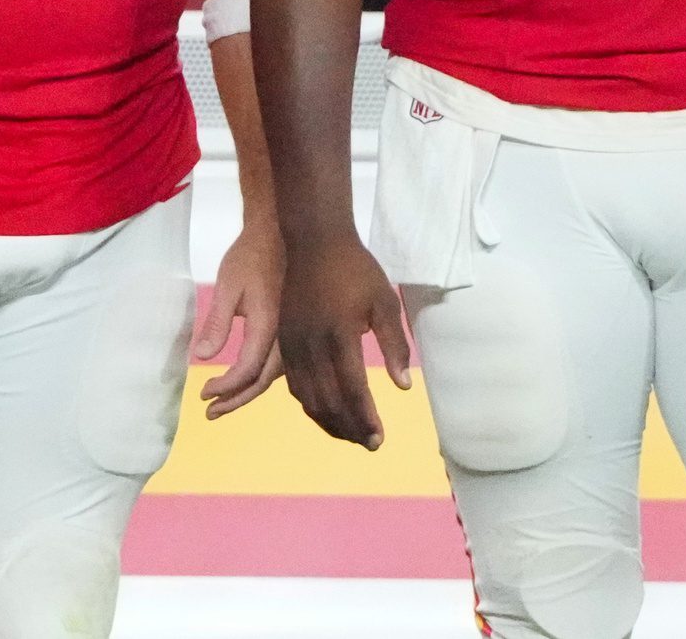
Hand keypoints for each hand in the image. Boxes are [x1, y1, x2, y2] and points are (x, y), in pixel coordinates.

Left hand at [195, 218, 282, 418]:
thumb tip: (202, 358)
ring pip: (274, 376)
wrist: (282, 232)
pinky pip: (281, 364)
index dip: (226, 388)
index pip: (248, 370)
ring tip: (223, 403)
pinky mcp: (294, 330)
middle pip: (263, 380)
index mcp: (270, 326)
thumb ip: (216, 322)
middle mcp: (287, 336)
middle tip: (210, 412)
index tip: (203, 394)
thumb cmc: (251, 255)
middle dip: (235, 399)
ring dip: (248, 391)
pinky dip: (262, 378)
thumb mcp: (228, 285)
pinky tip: (248, 382)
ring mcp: (294, 334)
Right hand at [276, 233, 410, 447]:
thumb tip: (402, 386)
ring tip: (349, 434)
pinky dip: (309, 404)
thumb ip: (395, 345)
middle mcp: (312, 345)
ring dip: (328, 421)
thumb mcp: (385, 303)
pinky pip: (292, 383)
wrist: (314, 241)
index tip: (379, 439)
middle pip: (328, 401)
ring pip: (307, 397)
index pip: (353, 390)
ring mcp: (293, 343)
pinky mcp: (283, 339)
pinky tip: (323, 410)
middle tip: (368, 443)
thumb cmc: (355, 269)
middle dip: (349, 427)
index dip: (366, 419)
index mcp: (340, 336)